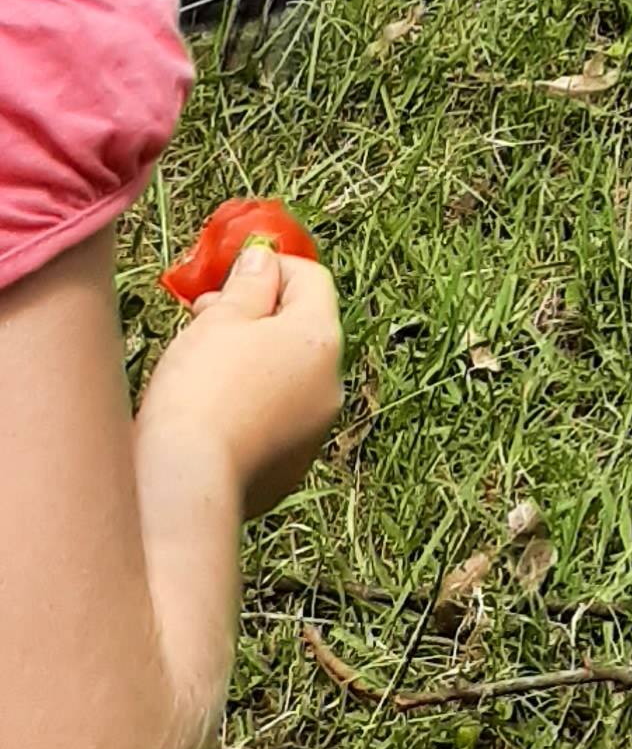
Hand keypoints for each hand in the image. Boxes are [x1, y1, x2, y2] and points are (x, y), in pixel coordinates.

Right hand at [138, 235, 342, 514]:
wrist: (184, 488)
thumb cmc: (199, 391)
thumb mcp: (220, 320)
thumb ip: (249, 284)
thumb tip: (264, 260)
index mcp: (321, 338)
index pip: (311, 278)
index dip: (270, 267)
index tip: (228, 276)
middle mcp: (330, 383)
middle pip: (300, 329)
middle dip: (255, 316)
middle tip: (204, 317)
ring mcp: (314, 430)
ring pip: (287, 376)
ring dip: (251, 362)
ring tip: (199, 367)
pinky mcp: (289, 469)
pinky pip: (274, 420)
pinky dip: (249, 407)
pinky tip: (208, 414)